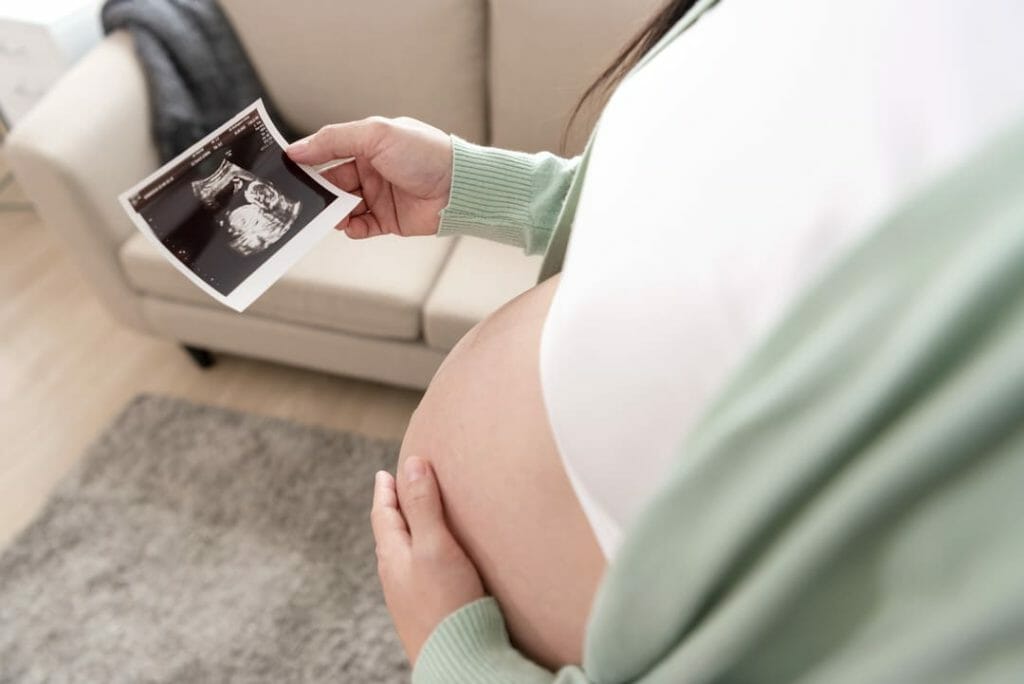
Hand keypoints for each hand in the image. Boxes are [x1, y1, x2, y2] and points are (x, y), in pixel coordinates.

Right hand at [286, 117, 451, 238]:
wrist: (459, 187)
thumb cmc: (423, 153)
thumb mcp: (375, 134)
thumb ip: (333, 140)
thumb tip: (296, 149)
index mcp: (368, 144)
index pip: (329, 151)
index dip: (308, 160)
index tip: (286, 170)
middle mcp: (372, 170)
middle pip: (333, 182)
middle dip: (318, 191)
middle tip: (302, 199)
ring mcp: (380, 196)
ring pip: (344, 207)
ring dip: (333, 212)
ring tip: (330, 215)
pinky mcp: (389, 220)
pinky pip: (362, 226)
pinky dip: (352, 228)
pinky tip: (350, 226)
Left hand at [371, 457, 485, 664]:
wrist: (457, 659)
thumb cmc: (446, 602)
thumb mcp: (435, 545)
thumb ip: (424, 505)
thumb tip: (411, 464)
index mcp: (393, 556)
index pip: (384, 514)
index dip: (386, 491)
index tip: (384, 474)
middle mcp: (395, 576)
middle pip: (390, 534)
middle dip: (394, 510)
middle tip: (397, 491)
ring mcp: (408, 597)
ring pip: (402, 556)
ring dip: (407, 533)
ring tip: (414, 523)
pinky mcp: (425, 612)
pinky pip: (416, 574)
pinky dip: (420, 555)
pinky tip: (433, 564)